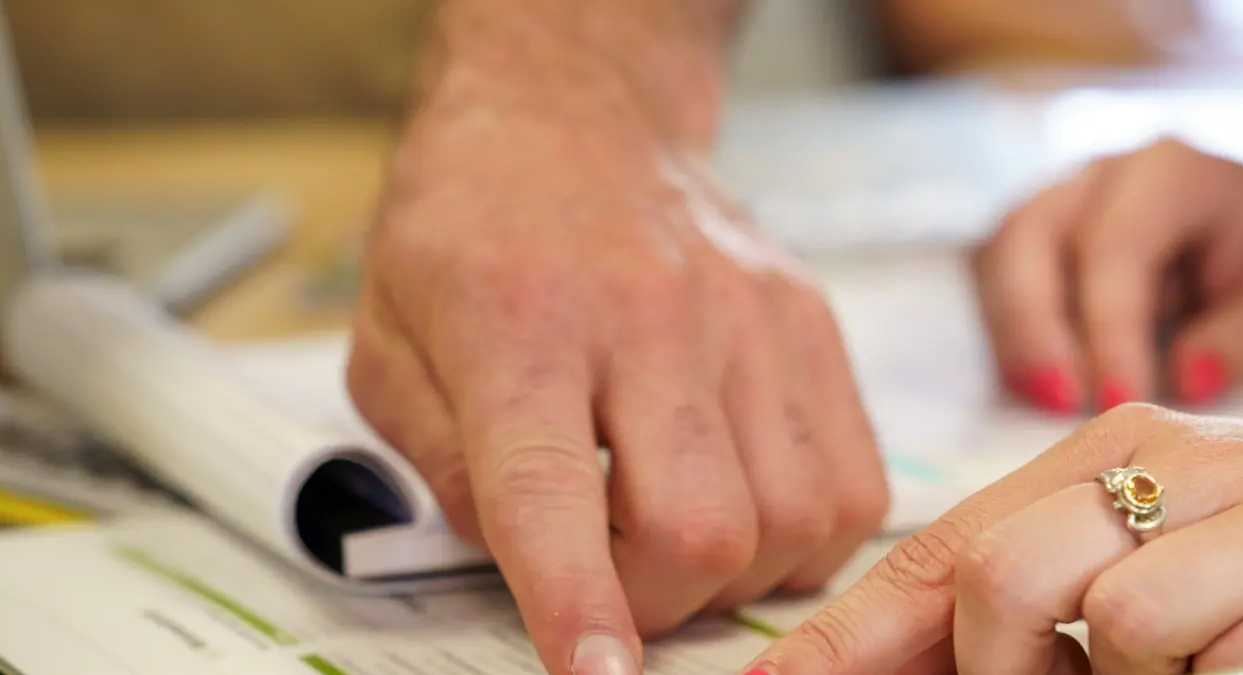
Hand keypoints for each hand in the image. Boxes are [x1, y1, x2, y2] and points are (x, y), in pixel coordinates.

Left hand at [345, 103, 888, 673]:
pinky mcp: (814, 328)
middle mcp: (652, 318)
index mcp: (521, 323)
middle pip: (702, 528)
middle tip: (620, 588)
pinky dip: (808, 537)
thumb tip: (517, 566)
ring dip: (738, 576)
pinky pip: (854, 484)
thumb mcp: (388, 342)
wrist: (578, 118)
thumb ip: (440, 465)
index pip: (553, 491)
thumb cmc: (478, 228)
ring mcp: (751, 320)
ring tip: (681, 541)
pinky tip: (752, 511)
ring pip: (794, 519)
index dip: (579, 603)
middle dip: (662, 608)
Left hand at [748, 403, 1242, 673]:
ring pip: (1112, 625)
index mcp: (1110, 448)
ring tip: (1187, 667)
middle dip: (990, 674)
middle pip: (1000, 577)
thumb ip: (1054, 598)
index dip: (853, 631)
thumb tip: (934, 668)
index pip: (945, 541)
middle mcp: (1171, 460)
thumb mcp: (1171, 544)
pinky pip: (1219, 659)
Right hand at [973, 138, 1242, 414]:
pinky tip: (1045, 383)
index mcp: (1171, 170)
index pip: (1115, 248)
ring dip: (1016, 331)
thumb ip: (1242, 340)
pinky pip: (1006, 274)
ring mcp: (1067, 193)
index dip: (1109, 329)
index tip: (1122, 400)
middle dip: (1034, 325)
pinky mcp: (1048, 230)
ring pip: (1003, 252)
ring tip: (1052, 401)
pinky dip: (1016, 330)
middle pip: (1029, 234)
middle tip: (1062, 403)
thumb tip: (1184, 383)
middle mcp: (1104, 170)